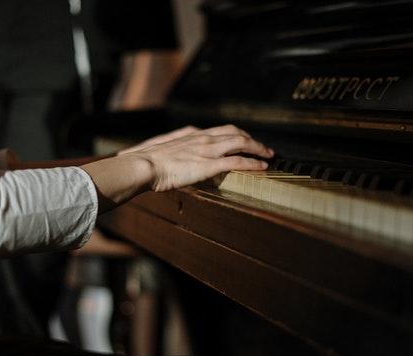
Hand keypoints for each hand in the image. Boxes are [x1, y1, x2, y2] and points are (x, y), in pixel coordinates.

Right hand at [123, 124, 273, 191]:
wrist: (144, 165)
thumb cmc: (148, 162)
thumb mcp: (163, 151)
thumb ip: (174, 152)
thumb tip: (173, 159)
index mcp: (192, 134)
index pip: (221, 130)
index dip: (237, 135)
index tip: (246, 140)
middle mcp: (203, 138)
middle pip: (235, 132)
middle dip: (252, 139)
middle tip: (263, 147)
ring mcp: (207, 150)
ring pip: (241, 143)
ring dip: (258, 148)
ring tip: (269, 155)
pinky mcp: (209, 165)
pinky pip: (237, 162)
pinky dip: (253, 163)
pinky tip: (262, 167)